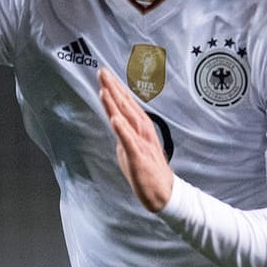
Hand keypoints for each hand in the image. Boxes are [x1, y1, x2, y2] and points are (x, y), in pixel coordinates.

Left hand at [98, 67, 174, 211]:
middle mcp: (142, 133)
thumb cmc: (149, 172)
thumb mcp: (133, 148)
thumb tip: (116, 123)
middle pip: (127, 107)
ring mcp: (141, 144)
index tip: (105, 76)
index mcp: (140, 131)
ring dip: (116, 104)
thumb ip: (125, 135)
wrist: (164, 194)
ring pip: (128, 120)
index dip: (116, 91)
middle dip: (114, 89)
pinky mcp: (139, 158)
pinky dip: (122, 129)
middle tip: (102, 72)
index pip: (126, 106)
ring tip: (105, 89)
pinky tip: (114, 117)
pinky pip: (129, 141)